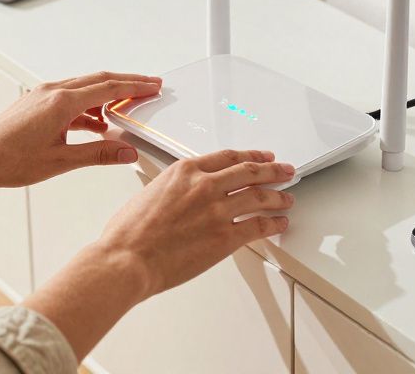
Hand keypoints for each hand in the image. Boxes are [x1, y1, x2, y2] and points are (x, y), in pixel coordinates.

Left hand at [0, 71, 161, 188]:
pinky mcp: (36, 103)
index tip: (153, 86)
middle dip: (127, 83)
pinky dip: (88, 106)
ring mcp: (42, 95)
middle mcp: (52, 92)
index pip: (109, 88)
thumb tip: (126, 152)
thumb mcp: (61, 161)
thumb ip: (98, 154)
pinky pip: (70, 98)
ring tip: (126, 106)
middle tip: (150, 86)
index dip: (135, 87)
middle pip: (99, 81)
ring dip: (107, 94)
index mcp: (62, 102)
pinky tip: (96, 123)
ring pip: (84, 88)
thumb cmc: (7, 160)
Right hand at [93, 149, 295, 298]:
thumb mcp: (150, 192)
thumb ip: (174, 188)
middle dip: (273, 170)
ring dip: (278, 197)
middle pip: (250, 171)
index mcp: (185, 171)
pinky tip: (279, 224)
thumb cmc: (129, 233)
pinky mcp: (225, 237)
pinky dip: (273, 224)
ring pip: (260, 196)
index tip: (261, 157)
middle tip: (285, 171)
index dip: (250, 156)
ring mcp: (217, 210)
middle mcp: (205, 185)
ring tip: (288, 198)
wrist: (126, 259)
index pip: (227, 157)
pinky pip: (259, 226)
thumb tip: (183, 194)